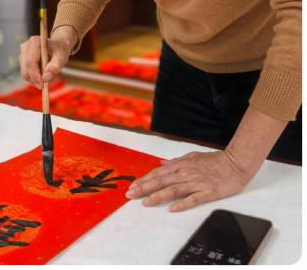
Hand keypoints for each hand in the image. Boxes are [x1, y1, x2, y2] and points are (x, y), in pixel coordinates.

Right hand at [19, 25, 76, 87]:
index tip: (42, 85)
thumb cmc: (59, 50)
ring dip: (33, 80)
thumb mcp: (62, 57)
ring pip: (24, 72)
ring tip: (45, 81)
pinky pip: (25, 72)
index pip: (31, 61)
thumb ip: (55, 67)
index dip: (35, 75)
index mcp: (34, 42)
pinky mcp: (22, 59)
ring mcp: (22, 53)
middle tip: (43, 87)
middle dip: (34, 79)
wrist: (57, 46)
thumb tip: (45, 78)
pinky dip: (32, 78)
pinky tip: (41, 77)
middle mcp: (25, 46)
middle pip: (26, 67)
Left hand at [125, 150, 255, 211]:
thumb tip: (161, 163)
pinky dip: (182, 204)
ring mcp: (196, 182)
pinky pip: (193, 199)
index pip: (158, 173)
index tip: (132, 186)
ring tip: (145, 202)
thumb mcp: (192, 157)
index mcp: (181, 165)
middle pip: (161, 181)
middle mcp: (186, 173)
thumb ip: (175, 162)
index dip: (143, 180)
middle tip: (130, 194)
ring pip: (173, 190)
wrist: (236, 162)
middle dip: (144, 188)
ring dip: (157, 196)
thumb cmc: (215, 160)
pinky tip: (172, 209)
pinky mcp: (208, 192)